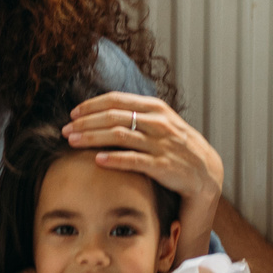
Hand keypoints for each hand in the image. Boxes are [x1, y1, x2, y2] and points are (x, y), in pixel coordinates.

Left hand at [66, 92, 223, 220]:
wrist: (206, 172)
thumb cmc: (178, 147)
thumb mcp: (162, 123)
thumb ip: (138, 114)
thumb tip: (106, 109)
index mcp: (155, 108)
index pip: (117, 100)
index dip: (92, 105)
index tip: (73, 113)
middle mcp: (158, 122)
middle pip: (113, 116)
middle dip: (85, 123)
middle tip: (66, 130)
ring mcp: (160, 143)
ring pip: (119, 136)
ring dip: (91, 138)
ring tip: (72, 142)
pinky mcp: (162, 165)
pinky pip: (133, 160)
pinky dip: (113, 159)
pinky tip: (96, 160)